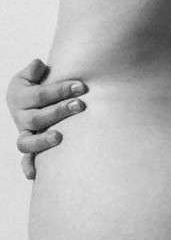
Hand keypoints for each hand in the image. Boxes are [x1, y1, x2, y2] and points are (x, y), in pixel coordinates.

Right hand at [6, 58, 86, 180]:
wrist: (29, 99)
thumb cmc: (37, 84)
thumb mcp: (31, 74)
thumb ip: (34, 70)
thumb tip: (39, 65)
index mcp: (20, 97)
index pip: (40, 95)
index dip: (60, 90)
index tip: (81, 86)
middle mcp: (20, 118)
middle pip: (36, 118)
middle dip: (59, 111)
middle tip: (80, 105)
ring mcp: (25, 134)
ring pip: (26, 142)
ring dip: (42, 140)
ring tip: (59, 137)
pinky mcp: (30, 148)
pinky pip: (26, 159)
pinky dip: (28, 167)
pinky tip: (35, 174)